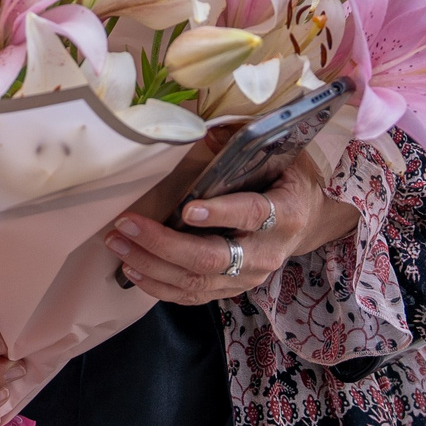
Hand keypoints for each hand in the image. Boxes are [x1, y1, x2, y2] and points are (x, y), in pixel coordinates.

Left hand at [104, 152, 357, 305]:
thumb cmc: (286, 179)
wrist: (307, 221)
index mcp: (285, 213)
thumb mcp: (278, 155)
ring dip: (152, 264)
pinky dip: (159, 286)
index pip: (252, 215)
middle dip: (164, 243)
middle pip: (213, 257)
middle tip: (126, 224)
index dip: (220, 214)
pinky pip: (192, 296)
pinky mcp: (232, 290)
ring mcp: (249, 277)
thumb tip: (204, 129)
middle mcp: (267, 252)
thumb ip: (245, 143)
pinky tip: (132, 269)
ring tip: (118, 244)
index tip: (185, 210)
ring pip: (196, 281)